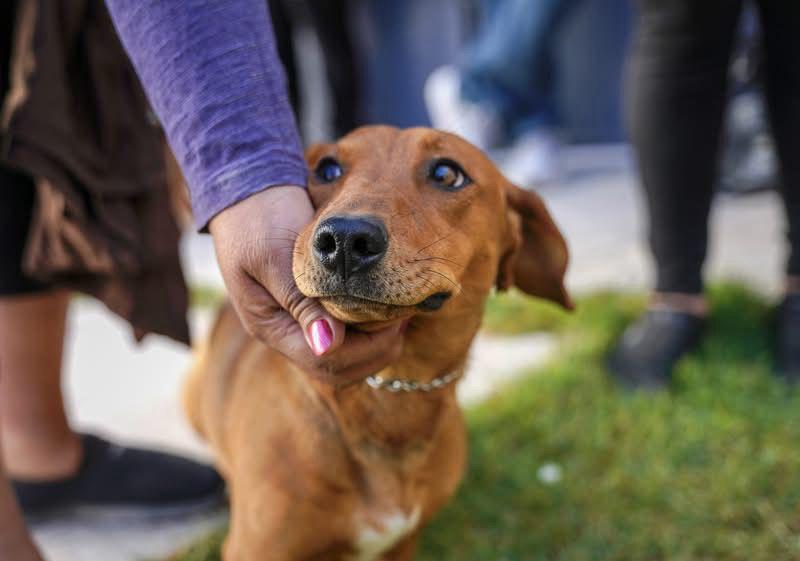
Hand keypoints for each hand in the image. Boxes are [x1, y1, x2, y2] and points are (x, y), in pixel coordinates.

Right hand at [209, 186, 403, 384]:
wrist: (247, 188)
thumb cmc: (258, 216)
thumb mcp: (275, 256)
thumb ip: (300, 301)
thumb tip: (327, 346)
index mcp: (269, 325)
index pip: (326, 362)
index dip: (366, 347)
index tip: (395, 318)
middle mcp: (282, 332)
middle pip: (335, 370)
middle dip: (375, 351)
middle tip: (403, 317)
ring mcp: (295, 323)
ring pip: (342, 359)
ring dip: (373, 343)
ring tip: (399, 312)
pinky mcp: (308, 309)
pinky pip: (342, 336)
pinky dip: (366, 329)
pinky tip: (384, 304)